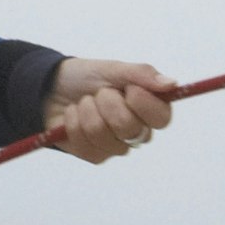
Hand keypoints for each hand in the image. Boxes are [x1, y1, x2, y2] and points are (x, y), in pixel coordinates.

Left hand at [42, 55, 176, 161]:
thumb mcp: (114, 68)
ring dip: (87, 110)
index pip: (161, 118)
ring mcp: (116, 146)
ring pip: (102, 134)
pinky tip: (74, 115)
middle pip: (129, 127)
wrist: (53, 86)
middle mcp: (136, 131)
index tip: (129, 88)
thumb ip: (142, 74)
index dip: (144, 104)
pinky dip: (73, 121)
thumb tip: (171, 84)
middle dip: (107, 102)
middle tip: (100, 92)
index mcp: (148, 109)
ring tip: (85, 102)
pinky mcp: (95, 155)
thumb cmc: (88, 77)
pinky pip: (84, 142)